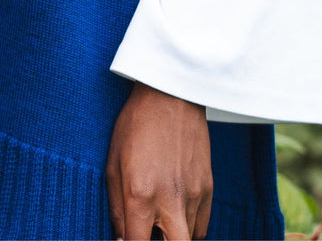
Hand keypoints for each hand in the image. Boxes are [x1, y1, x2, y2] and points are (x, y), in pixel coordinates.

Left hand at [106, 82, 211, 239]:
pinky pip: (201, 225)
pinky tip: (174, 211)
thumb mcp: (113, 161)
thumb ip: (116, 206)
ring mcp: (194, 196)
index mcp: (140, 194)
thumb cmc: (135, 124)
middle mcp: (170, 201)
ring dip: (173, 236)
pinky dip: (188, 226)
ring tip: (159, 219)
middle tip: (147, 231)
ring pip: (189, 239)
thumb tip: (120, 237)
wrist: (170, 95)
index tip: (125, 240)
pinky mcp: (209, 189)